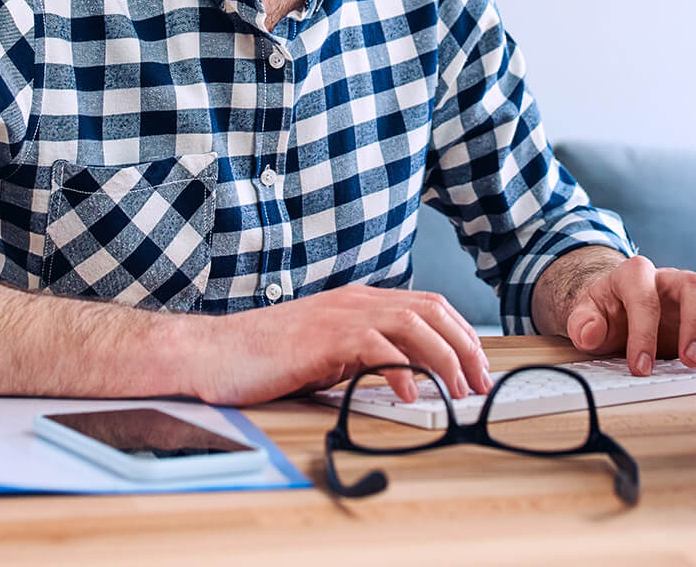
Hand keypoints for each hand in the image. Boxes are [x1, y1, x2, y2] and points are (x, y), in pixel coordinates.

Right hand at [190, 284, 493, 405]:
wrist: (215, 352)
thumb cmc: (266, 357)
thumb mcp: (329, 351)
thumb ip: (365, 354)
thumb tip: (408, 376)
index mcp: (361, 300)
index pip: (428, 305)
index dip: (459, 333)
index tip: (477, 364)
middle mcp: (357, 301)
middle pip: (431, 311)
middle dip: (464, 346)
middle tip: (480, 382)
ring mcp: (341, 316)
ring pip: (413, 325)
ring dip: (443, 359)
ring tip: (457, 390)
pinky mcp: (324, 338)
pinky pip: (377, 349)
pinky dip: (402, 371)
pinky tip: (414, 395)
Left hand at [565, 256, 695, 376]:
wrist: (617, 308)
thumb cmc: (606, 311)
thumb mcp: (585, 316)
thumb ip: (583, 324)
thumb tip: (589, 333)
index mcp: (634, 274)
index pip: (644, 296)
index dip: (644, 332)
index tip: (641, 367)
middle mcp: (667, 277)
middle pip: (693, 285)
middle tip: (689, 362)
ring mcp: (689, 290)